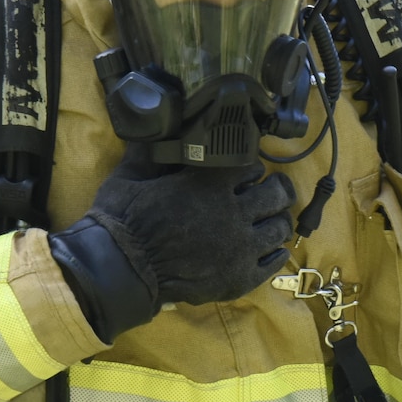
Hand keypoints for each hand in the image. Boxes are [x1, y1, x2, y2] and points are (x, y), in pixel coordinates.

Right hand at [49, 149, 294, 339]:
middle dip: (276, 188)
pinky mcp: (240, 278)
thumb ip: (148, 150)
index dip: (250, 166)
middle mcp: (233, 213)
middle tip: (270, 190)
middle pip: (277, 193)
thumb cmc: (122, 221)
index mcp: (210, 184)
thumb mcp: (129, 175)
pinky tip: (266, 250)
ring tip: (268, 220)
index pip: (252, 165)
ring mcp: (240, 248)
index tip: (245, 173)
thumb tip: (152, 124)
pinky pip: (273, 263)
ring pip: (279, 227)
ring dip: (276, 220)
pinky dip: (273, 253)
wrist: (121, 270)